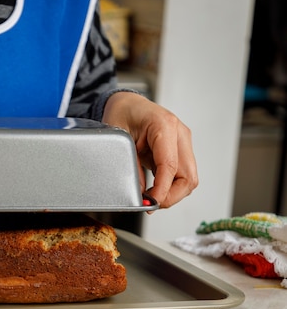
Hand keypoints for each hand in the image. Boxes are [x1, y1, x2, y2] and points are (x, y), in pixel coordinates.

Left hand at [102, 92, 197, 208]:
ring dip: (172, 193)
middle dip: (172, 196)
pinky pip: (182, 175)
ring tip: (152, 198)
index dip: (162, 189)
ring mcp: (183, 143)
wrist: (127, 104)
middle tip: (152, 204)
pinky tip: (155, 190)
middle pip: (189, 177)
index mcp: (164, 125)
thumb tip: (139, 193)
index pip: (170, 166)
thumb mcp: (119, 138)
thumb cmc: (122, 114)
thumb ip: (130, 164)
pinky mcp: (180, 151)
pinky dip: (171, 187)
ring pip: (189, 179)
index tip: (151, 203)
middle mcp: (179, 134)